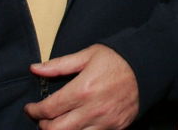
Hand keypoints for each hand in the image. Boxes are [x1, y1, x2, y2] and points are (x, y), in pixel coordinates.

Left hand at [24, 44, 138, 129]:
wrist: (147, 68)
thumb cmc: (116, 59)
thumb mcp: (87, 55)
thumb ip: (59, 64)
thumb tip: (34, 69)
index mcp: (82, 89)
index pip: (49, 109)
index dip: (34, 111)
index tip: (30, 108)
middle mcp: (92, 109)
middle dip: (44, 126)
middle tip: (42, 118)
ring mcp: (105, 122)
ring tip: (58, 122)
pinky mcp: (115, 128)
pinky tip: (76, 125)